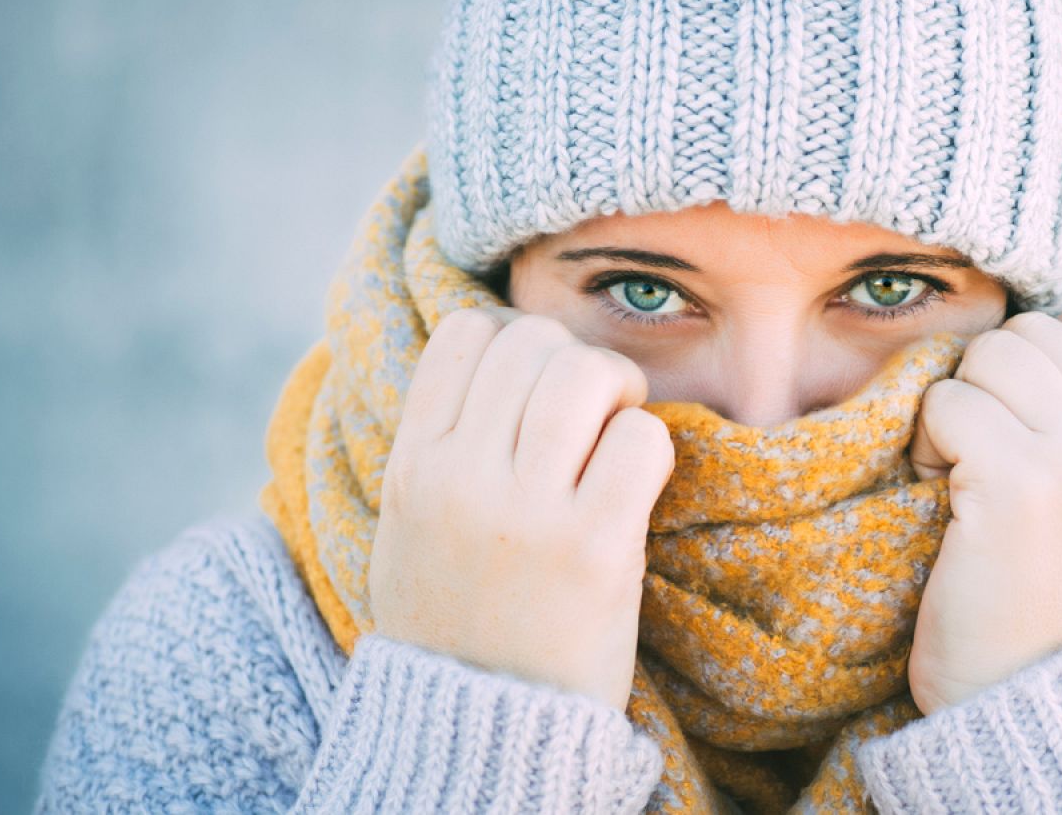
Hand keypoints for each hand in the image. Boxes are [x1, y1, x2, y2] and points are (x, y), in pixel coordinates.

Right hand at [370, 307, 675, 711]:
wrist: (481, 729)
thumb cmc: (456, 621)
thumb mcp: (411, 527)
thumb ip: (439, 446)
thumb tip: (492, 353)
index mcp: (411, 467)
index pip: (466, 333)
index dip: (515, 337)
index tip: (536, 378)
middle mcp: (461, 478)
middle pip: (534, 342)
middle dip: (576, 360)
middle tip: (594, 406)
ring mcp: (527, 513)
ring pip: (587, 374)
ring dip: (618, 390)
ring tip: (617, 431)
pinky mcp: (594, 547)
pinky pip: (642, 440)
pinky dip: (650, 447)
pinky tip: (635, 484)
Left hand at [904, 296, 1061, 714]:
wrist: (1023, 696)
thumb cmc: (1038, 595)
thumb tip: (1027, 330)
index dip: (1033, 355)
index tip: (1017, 421)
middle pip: (1026, 333)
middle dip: (983, 385)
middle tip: (979, 460)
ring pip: (984, 357)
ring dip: (952, 412)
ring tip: (963, 479)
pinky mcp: (1018, 481)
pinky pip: (945, 404)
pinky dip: (926, 446)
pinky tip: (945, 501)